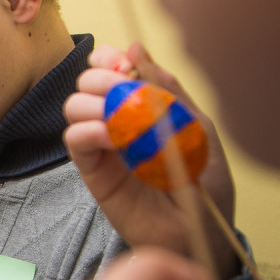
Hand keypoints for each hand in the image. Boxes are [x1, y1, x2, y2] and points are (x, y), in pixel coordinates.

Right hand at [64, 43, 238, 276]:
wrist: (200, 232)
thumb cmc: (205, 183)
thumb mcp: (196, 127)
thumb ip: (167, 89)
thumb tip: (135, 47)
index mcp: (144, 104)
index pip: (112, 67)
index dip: (110, 58)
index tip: (122, 63)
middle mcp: (118, 119)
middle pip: (88, 82)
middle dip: (101, 79)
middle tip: (121, 92)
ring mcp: (103, 144)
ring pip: (74, 106)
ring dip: (91, 103)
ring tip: (116, 119)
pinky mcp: (92, 170)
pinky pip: (74, 139)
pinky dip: (87, 131)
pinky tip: (110, 139)